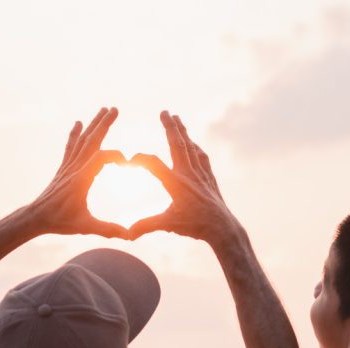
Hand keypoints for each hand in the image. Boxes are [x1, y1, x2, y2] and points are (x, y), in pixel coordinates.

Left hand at [29, 107, 127, 237]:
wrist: (36, 218)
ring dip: (94, 124)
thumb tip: (129, 235)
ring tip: (104, 109)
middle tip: (115, 109)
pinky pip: (70, 147)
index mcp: (81, 180)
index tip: (128, 163)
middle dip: (104, 124)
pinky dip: (75, 134)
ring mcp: (68, 167)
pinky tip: (78, 123)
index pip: (101, 158)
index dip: (116, 156)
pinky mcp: (64, 169)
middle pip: (91, 141)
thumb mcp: (86, 227)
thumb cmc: (60, 222)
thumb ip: (108, 229)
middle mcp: (74, 168)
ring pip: (82, 141)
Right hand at [129, 111, 239, 244]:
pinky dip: (196, 148)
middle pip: (177, 145)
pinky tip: (193, 144)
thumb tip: (127, 234)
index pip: (153, 164)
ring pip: (190, 148)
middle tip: (165, 112)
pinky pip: (202, 158)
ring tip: (177, 118)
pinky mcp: (209, 179)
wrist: (223, 228)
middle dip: (170, 127)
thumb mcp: (168, 225)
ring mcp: (200, 175)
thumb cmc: (195, 227)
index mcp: (176, 183)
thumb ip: (146, 226)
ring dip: (183, 132)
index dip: (140, 159)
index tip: (129, 160)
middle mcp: (188, 175)